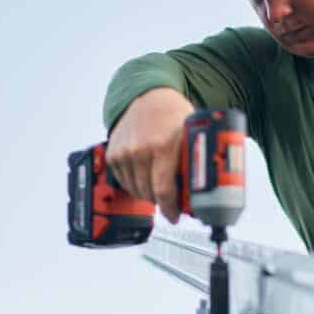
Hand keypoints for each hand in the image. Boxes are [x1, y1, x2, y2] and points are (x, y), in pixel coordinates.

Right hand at [105, 88, 193, 222]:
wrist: (148, 97)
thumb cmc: (172, 115)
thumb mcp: (192, 136)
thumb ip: (195, 162)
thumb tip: (200, 191)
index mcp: (164, 146)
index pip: (164, 190)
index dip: (171, 209)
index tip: (176, 216)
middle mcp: (141, 150)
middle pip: (149, 194)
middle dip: (163, 202)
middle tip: (172, 200)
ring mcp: (124, 153)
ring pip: (136, 191)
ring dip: (149, 194)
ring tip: (160, 187)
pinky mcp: (113, 155)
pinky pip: (124, 183)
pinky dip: (135, 185)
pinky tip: (146, 177)